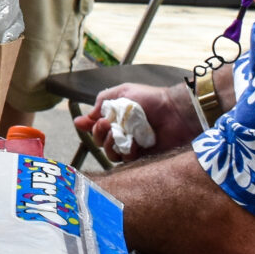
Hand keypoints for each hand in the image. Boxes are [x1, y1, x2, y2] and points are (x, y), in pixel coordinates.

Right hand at [73, 81, 199, 162]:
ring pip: (110, 153)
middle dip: (97, 133)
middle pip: (100, 141)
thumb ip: (103, 101)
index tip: (80, 123)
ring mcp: (131, 147)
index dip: (87, 125)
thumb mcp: (123, 92)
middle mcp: (122, 134)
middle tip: (105, 124)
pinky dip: (124, 152)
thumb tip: (86, 116)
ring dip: (108, 143)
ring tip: (116, 133)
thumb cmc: (151, 99)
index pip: (96, 126)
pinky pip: (125, 160)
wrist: (174, 111)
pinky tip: (131, 142)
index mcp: (117, 119)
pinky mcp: (142, 158)